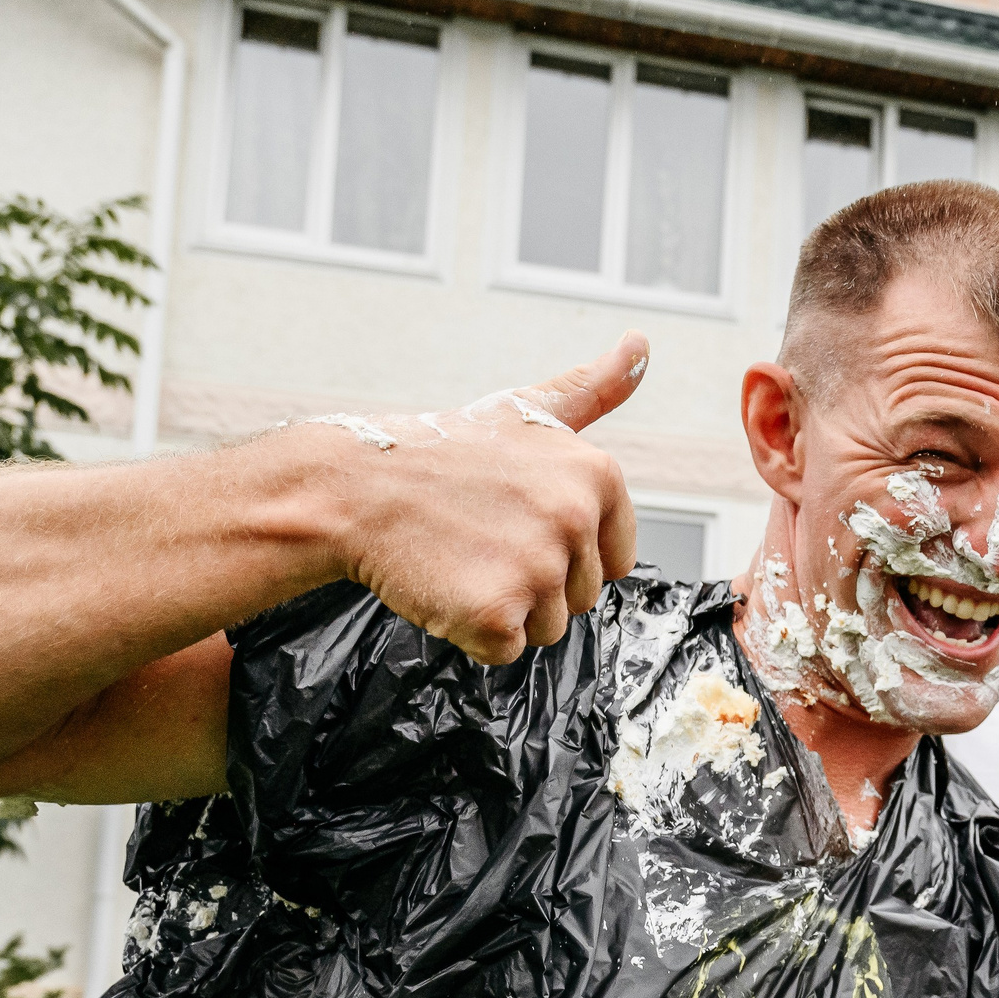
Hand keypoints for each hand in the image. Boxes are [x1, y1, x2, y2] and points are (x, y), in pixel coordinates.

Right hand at [322, 332, 648, 664]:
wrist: (357, 485)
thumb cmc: (442, 453)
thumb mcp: (527, 411)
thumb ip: (594, 389)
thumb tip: (641, 347)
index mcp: (597, 475)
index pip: (614, 558)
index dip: (565, 552)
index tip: (519, 523)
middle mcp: (575, 520)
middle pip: (579, 597)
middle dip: (532, 582)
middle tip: (481, 539)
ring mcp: (537, 568)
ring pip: (545, 628)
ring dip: (504, 608)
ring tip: (462, 559)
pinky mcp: (496, 612)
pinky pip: (503, 651)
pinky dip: (471, 631)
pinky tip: (445, 584)